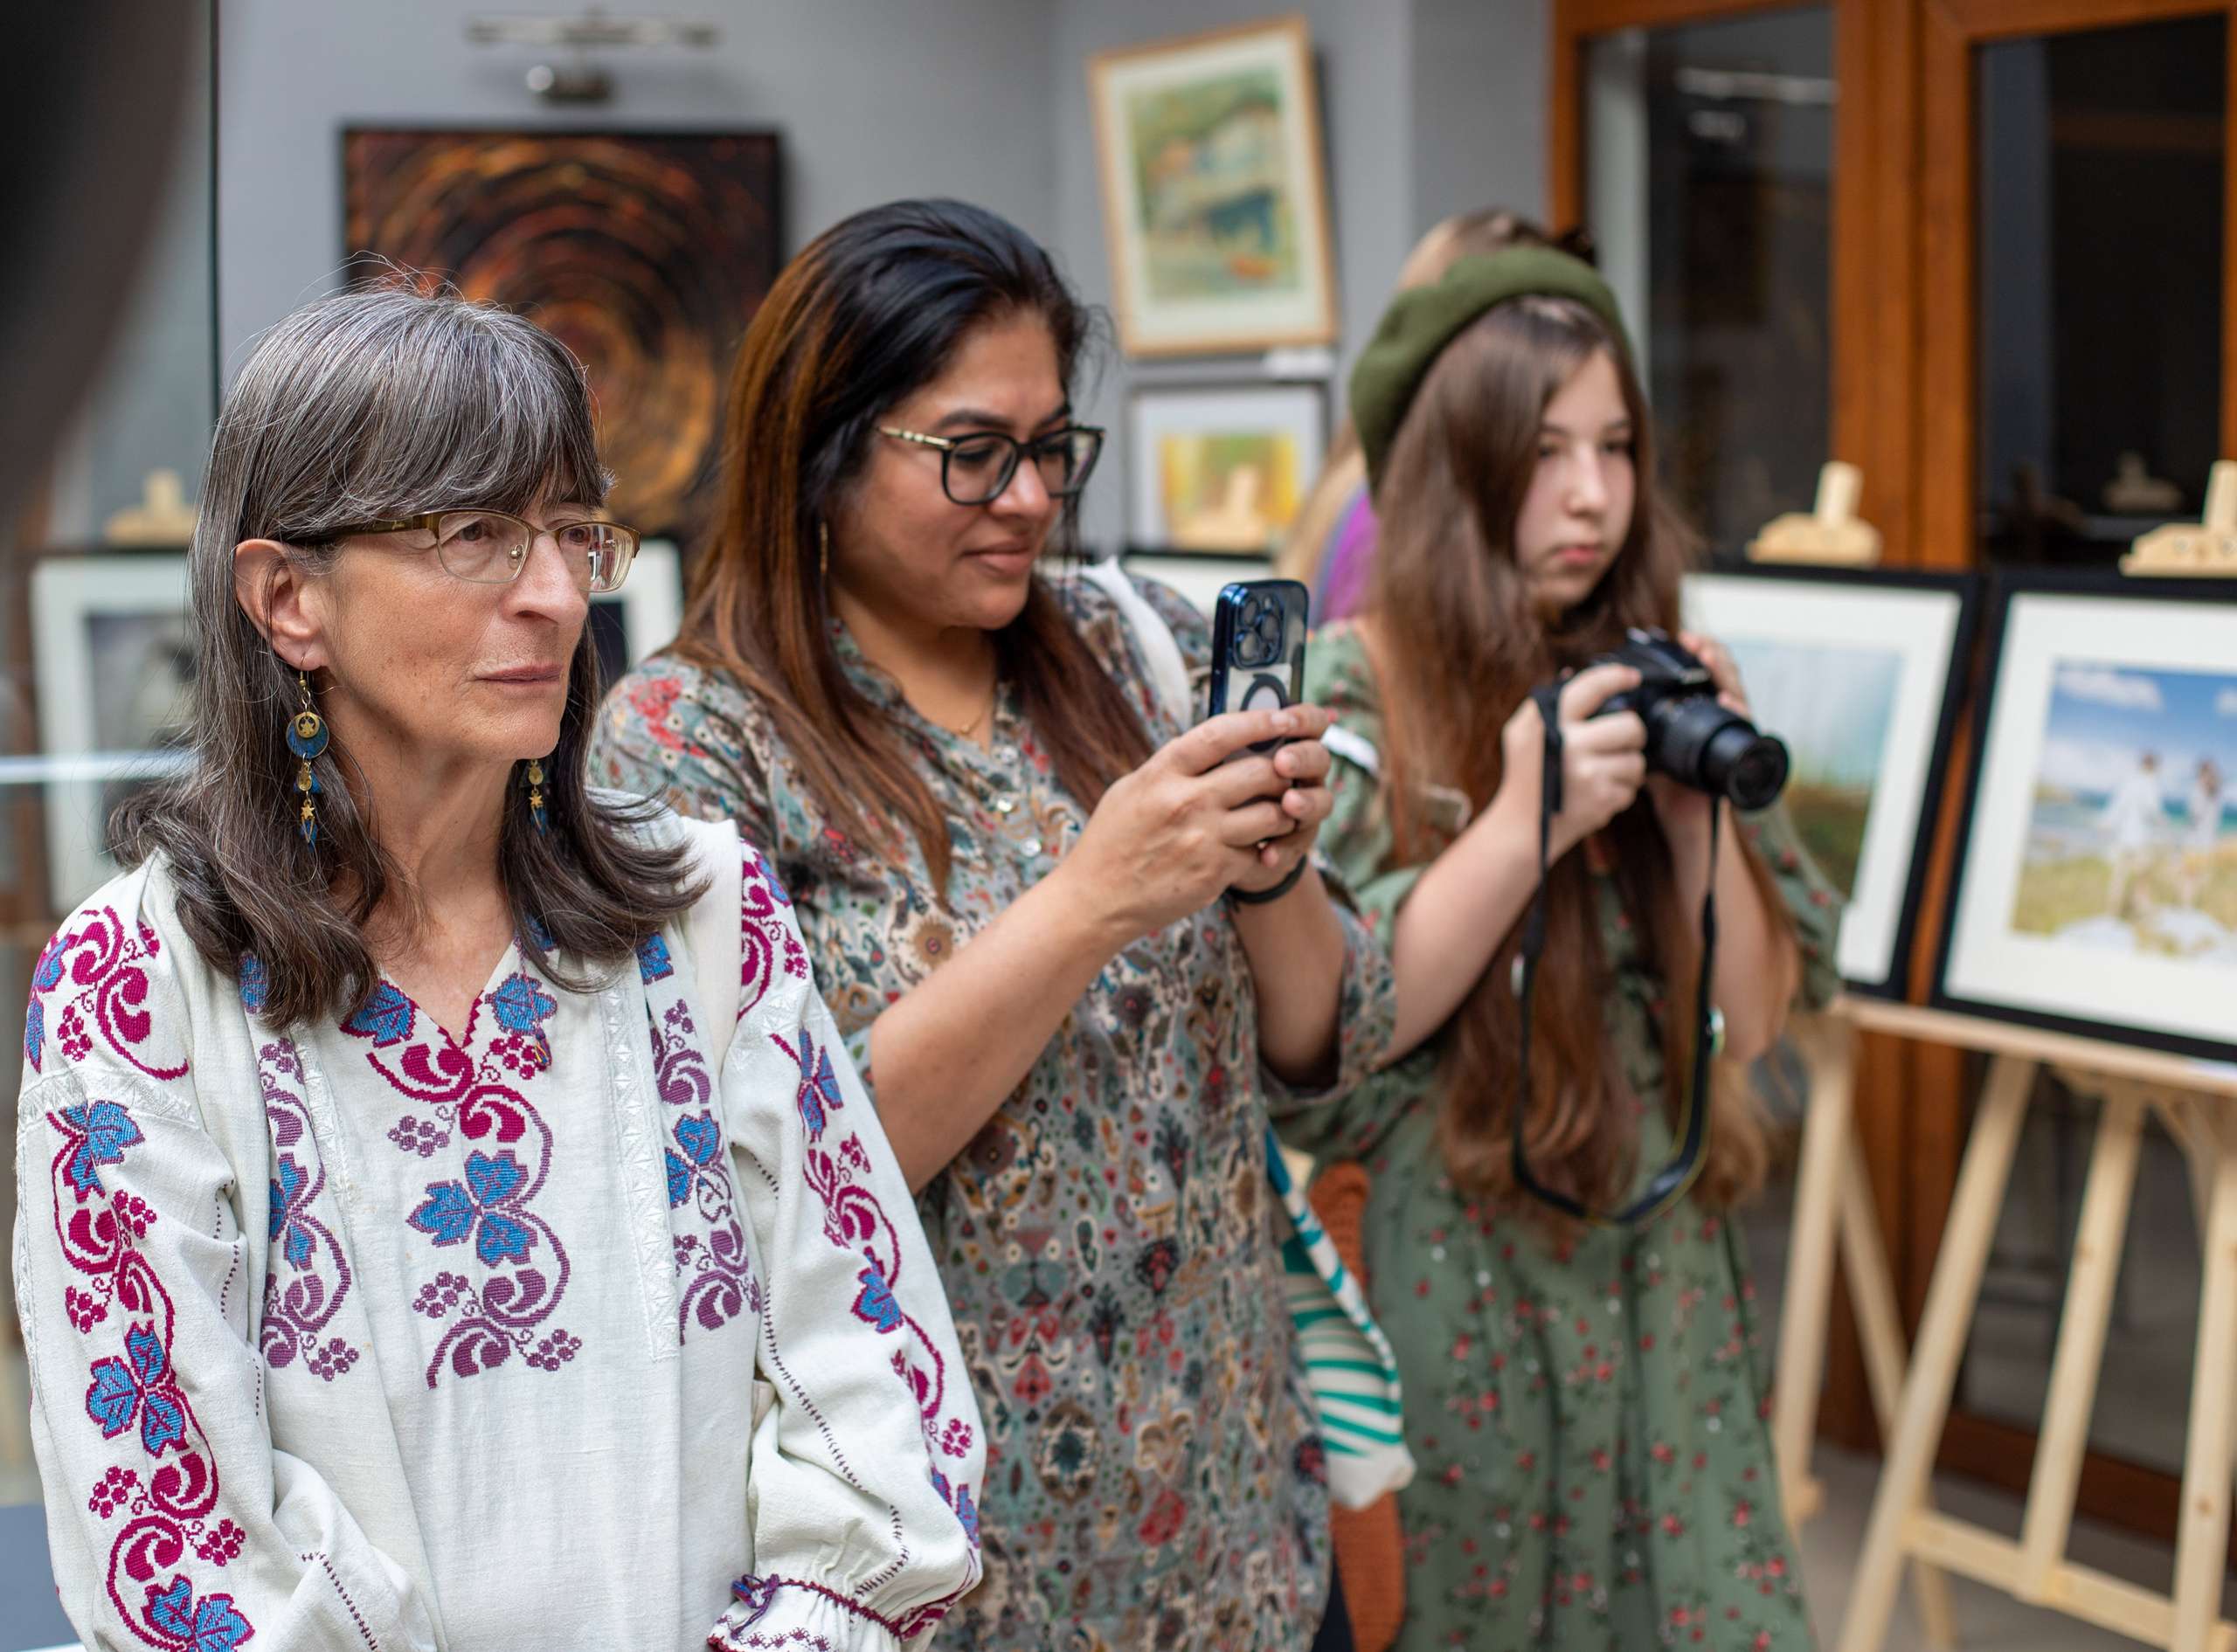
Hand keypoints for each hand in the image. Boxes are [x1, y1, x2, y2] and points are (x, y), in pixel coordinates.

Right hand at [1053, 705, 1331, 940]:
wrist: (1096, 899)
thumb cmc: (1112, 840)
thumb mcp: (1131, 789)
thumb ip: (1171, 767)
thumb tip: (1213, 744)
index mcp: (1162, 774)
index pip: (1220, 734)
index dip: (1258, 722)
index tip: (1281, 719)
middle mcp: (1185, 803)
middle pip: (1259, 772)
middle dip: (1281, 771)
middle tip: (1285, 775)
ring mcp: (1203, 839)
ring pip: (1271, 815)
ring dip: (1282, 813)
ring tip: (1277, 813)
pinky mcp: (1215, 873)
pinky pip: (1260, 854)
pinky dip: (1266, 851)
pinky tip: (1260, 850)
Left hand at [1226, 704, 1337, 896]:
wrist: (1216, 843)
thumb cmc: (1218, 788)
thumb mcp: (1216, 763)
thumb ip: (1227, 745)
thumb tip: (1223, 727)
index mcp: (1288, 743)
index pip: (1311, 721)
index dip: (1303, 718)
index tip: (1284, 721)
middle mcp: (1304, 771)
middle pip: (1320, 756)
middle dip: (1303, 757)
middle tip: (1281, 763)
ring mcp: (1306, 806)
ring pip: (1322, 799)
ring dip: (1306, 801)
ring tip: (1288, 803)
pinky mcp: (1298, 840)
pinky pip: (1302, 842)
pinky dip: (1284, 848)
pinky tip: (1266, 854)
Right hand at [1489, 662, 1645, 860]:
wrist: (1521, 829)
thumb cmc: (1523, 777)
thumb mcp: (1519, 734)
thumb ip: (1542, 703)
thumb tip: (1571, 673)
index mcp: (1550, 724)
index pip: (1590, 687)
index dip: (1615, 677)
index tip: (1632, 677)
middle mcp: (1569, 745)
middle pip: (1630, 726)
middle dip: (1633, 735)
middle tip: (1623, 742)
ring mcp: (1587, 774)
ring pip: (1636, 761)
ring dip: (1627, 768)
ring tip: (1604, 774)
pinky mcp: (1601, 799)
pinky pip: (1631, 789)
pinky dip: (1620, 793)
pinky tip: (1598, 795)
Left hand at [1648, 631, 1750, 839]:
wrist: (1681, 820)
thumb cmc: (1664, 783)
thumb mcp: (1644, 744)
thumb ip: (1631, 722)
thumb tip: (1594, 692)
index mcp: (1697, 710)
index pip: (1705, 670)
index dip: (1699, 649)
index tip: (1682, 637)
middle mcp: (1718, 716)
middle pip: (1723, 673)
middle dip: (1712, 652)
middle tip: (1695, 642)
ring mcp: (1732, 731)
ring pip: (1736, 691)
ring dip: (1724, 672)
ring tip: (1710, 659)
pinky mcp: (1739, 750)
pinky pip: (1744, 726)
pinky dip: (1737, 711)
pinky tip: (1726, 701)